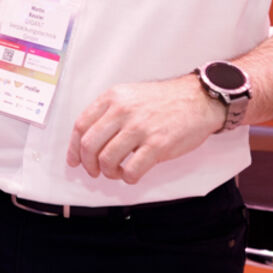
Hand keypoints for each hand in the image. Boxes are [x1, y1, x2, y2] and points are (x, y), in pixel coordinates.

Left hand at [67, 75, 223, 184]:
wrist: (199, 99)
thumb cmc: (163, 100)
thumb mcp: (129, 94)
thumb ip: (109, 111)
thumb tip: (89, 139)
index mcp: (112, 97)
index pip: (81, 125)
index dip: (73, 147)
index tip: (74, 160)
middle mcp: (122, 111)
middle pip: (89, 144)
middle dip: (88, 164)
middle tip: (94, 171)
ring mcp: (140, 128)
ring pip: (107, 160)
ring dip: (108, 172)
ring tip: (116, 172)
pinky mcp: (157, 144)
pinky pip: (131, 170)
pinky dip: (127, 177)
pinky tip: (131, 174)